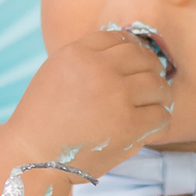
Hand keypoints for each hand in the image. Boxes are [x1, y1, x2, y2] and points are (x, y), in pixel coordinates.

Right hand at [2, 27, 172, 180]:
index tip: (137, 63)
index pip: (120, 38)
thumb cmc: (43, 119)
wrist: (34, 157)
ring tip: (155, 104)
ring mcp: (116, 97)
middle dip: (152, 69)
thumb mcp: (56, 73)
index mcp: (78, 53)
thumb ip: (87, 59)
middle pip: (144, 58)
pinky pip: (161, 115)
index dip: (133, 49)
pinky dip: (160, 120)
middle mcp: (99, 70)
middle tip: (151, 83)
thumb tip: (128, 50)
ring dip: (160, 95)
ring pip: (158, 85)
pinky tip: (151, 125)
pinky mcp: (129, 126)